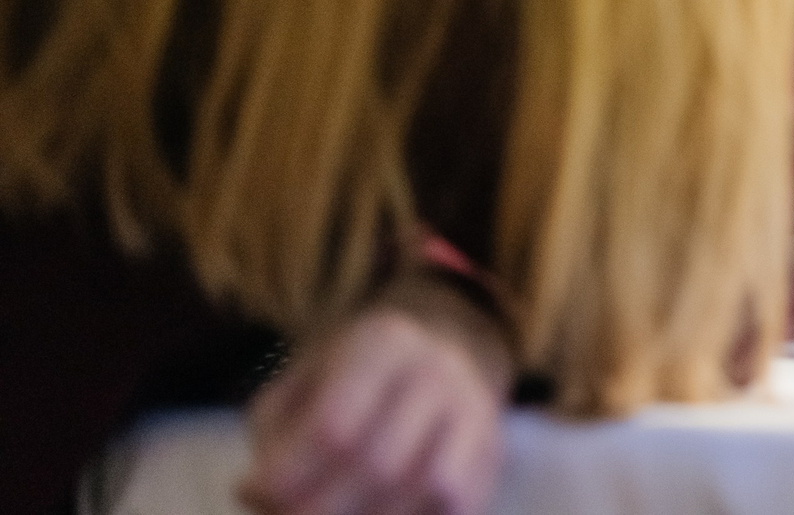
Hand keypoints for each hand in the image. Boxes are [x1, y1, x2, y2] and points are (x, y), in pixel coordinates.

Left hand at [240, 279, 511, 514]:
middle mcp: (438, 368)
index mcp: (382, 342)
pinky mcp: (492, 446)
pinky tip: (382, 511)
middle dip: (324, 508)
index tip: (259, 491)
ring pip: (429, 483)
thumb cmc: (349, 380)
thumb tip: (254, 492)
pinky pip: (461, 500)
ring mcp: (474, 407)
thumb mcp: (301, 387)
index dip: (292, 473)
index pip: (335, 423)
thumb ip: (273, 437)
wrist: (440, 353)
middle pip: (379, 461)